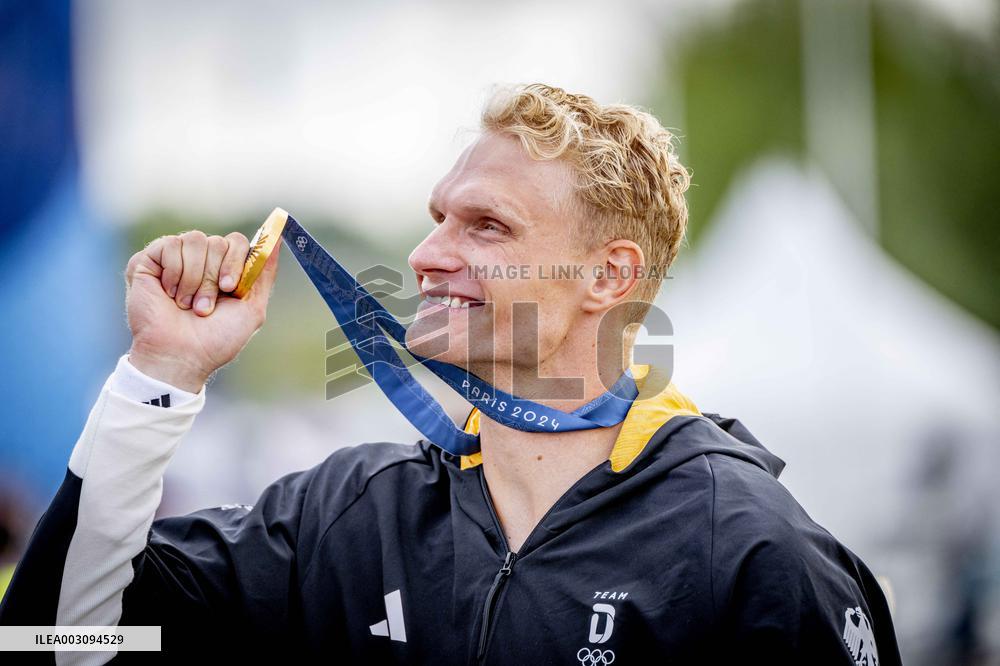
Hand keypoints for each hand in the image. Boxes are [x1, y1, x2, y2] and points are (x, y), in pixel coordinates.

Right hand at [124, 230, 279, 391]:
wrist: (179, 357)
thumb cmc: (215, 340)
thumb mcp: (252, 308)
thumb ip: (264, 273)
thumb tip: (279, 237)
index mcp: (224, 269)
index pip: (238, 242)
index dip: (237, 261)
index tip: (230, 288)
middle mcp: (201, 261)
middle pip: (218, 241)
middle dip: (213, 277)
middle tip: (205, 307)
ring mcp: (175, 259)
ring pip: (195, 240)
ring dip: (194, 278)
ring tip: (186, 304)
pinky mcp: (149, 260)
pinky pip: (170, 244)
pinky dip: (174, 273)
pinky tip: (169, 293)